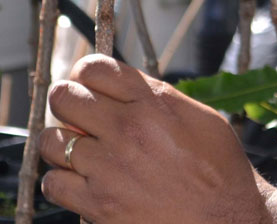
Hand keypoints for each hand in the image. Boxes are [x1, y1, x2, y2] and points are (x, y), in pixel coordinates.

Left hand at [39, 54, 268, 223]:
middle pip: (65, 98)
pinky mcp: (97, 204)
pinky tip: (80, 179)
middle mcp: (127, 128)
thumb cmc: (217, 166)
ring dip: (61, 141)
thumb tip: (124, 90)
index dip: (85, 72)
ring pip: (52, 141)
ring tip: (78, 148)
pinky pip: (53, 183)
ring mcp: (108, 167)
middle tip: (77, 112)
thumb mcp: (198, 115)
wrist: (224, 218)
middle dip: (67, 101)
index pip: (94, 68)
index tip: (87, 83)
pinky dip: (60, 180)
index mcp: (153, 101)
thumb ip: (156, 98)